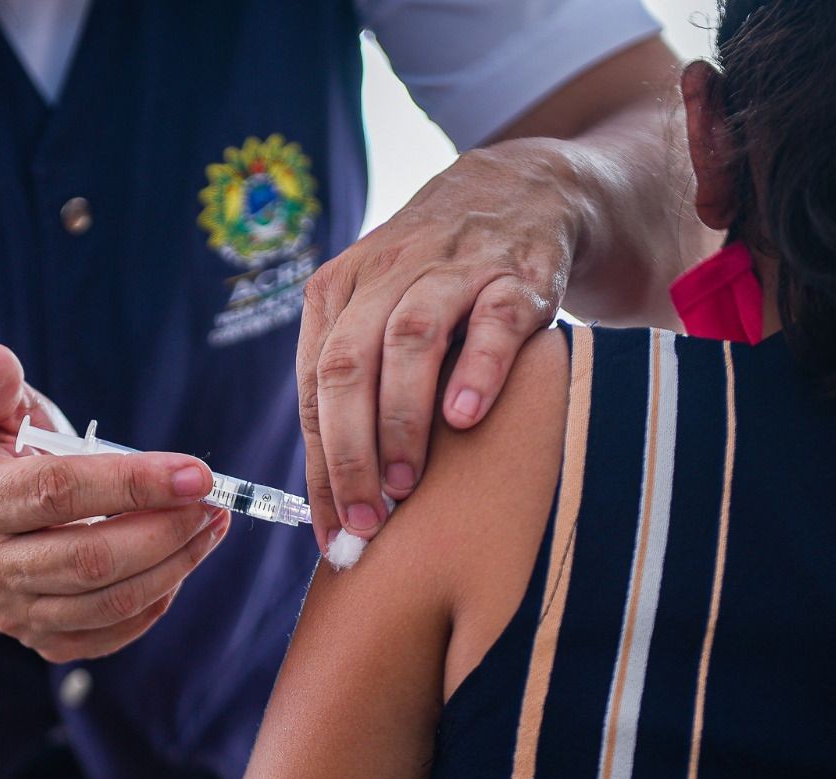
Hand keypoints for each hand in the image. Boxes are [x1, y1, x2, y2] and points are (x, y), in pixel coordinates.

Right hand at [0, 344, 229, 662]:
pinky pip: (113, 633)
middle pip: (91, 558)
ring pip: (110, 601)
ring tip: (212, 525)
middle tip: (214, 502)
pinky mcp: (45, 641)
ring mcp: (16, 612)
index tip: (198, 472)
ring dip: (176, 564)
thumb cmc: (3, 460)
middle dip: (166, 529)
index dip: (135, 482)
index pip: (61, 492)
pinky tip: (182, 562)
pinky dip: (157, 602)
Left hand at [297, 139, 579, 549]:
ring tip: (405, 485)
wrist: (521, 191)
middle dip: (350, 453)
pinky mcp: (516, 273)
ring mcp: (451, 270)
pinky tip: (465, 418)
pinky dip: (476, 370)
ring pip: (408, 341)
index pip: (314, 389)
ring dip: (401, 419)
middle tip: (366, 521)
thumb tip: (336, 496)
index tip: (331, 531)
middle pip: (346, 366)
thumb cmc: (435, 281)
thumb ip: (354, 386)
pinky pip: (492, 322)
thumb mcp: (378, 312)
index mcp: (338, 292)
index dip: (319, 466)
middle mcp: (386, 275)